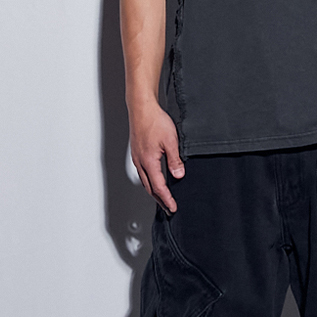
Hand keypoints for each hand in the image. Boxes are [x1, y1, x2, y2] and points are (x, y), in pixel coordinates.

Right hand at [128, 94, 183, 211]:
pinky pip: (143, 173)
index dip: (167, 199)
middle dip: (160, 200)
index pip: (159, 187)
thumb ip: (175, 160)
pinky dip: (150, 181)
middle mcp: (140, 163)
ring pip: (145, 181)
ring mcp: (137, 158)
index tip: (173, 208)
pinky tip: (154, 180)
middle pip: (150, 188)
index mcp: (149, 162)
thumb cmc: (154, 120)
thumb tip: (179, 176)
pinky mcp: (137, 153)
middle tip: (168, 208)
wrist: (142, 108)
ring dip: (154, 192)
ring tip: (162, 198)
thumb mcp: (171, 141)